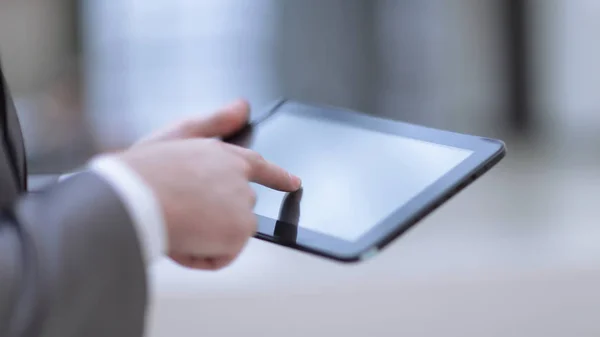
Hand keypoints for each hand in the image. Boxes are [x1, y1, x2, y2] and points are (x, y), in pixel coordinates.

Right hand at [118, 100, 300, 269]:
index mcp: (224, 155)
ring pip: (227, 234)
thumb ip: (214, 122)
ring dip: (203, 237)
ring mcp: (242, 203)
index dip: (278, 176)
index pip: (259, 166)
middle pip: (237, 209)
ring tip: (175, 223)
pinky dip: (200, 257)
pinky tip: (181, 241)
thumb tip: (242, 106)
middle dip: (212, 218)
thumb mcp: (176, 136)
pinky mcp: (240, 229)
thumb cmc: (144, 171)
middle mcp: (238, 177)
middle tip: (177, 213)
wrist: (131, 197)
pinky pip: (221, 256)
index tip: (294, 183)